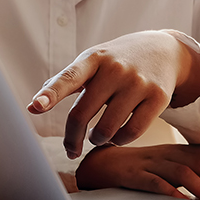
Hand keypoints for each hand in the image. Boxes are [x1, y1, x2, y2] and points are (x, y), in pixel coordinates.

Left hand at [27, 31, 199, 158]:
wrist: (165, 51)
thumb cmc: (119, 60)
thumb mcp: (94, 61)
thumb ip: (67, 80)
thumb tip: (35, 105)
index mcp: (93, 58)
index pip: (68, 78)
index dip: (50, 94)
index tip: (35, 107)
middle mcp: (115, 68)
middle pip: (82, 114)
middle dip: (72, 138)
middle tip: (71, 148)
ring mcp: (138, 82)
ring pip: (106, 129)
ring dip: (97, 140)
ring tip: (97, 136)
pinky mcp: (158, 97)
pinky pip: (132, 132)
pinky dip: (120, 141)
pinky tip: (117, 136)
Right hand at [75, 137, 199, 199]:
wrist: (99, 167)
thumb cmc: (138, 169)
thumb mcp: (167, 168)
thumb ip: (191, 174)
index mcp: (177, 153)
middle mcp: (167, 155)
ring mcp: (150, 164)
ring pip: (182, 173)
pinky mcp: (133, 175)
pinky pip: (154, 182)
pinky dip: (170, 191)